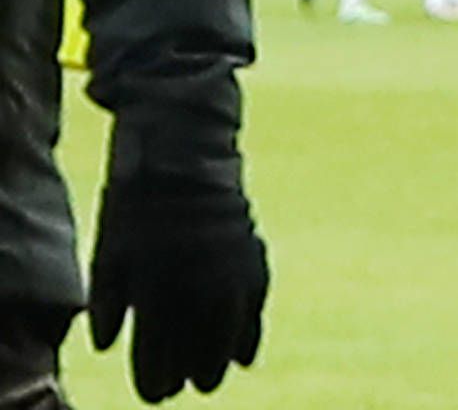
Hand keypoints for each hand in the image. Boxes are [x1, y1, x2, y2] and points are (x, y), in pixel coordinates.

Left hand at [86, 163, 266, 402]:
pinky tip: (244, 357)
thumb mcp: (107, 259)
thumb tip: (107, 345)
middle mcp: (195, 289)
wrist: (183, 167)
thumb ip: (105, 305)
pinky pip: (254, 310)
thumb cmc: (134, 215)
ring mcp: (228, 276)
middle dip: (188, 375)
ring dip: (219, 362)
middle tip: (184, 389)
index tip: (154, 393)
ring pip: (227, 334)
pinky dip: (248, 336)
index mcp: (153, 291)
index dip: (153, 378)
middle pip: (195, 349)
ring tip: (211, 380)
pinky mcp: (252, 263)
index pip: (155, 352)